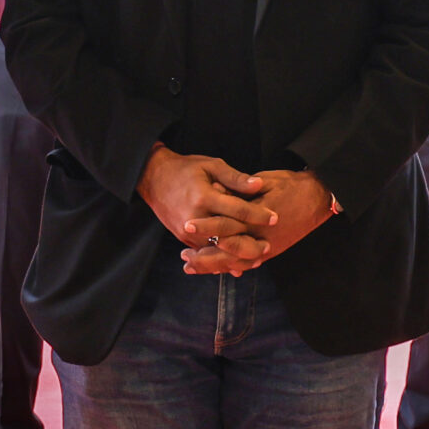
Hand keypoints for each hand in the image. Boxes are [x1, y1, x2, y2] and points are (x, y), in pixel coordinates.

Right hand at [139, 147, 275, 267]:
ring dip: (237, 255)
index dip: (257, 214)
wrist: (153, 178)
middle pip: (228, 235)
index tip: (275, 218)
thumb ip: (235, 178)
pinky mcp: (183, 238)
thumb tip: (258, 185)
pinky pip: (205, 251)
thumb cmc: (186, 169)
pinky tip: (237, 262)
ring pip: (216, 248)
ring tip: (258, 256)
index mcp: (204, 197)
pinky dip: (222, 257)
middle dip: (250, 242)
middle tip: (268, 245)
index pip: (237, 209)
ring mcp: (187, 231)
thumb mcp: (211, 165)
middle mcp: (195, 217)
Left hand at [182, 167, 335, 272]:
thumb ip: (240, 191)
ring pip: (237, 263)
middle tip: (184, 259)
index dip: (207, 226)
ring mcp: (269, 247)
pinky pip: (249, 264)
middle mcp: (262, 236)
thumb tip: (216, 192)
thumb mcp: (264, 181)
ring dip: (214, 266)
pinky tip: (216, 270)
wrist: (319, 197)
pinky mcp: (272, 251)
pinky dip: (232, 268)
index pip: (227, 224)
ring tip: (192, 267)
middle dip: (205, 257)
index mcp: (258, 216)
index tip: (187, 227)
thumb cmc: (290, 185)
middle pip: (228, 251)